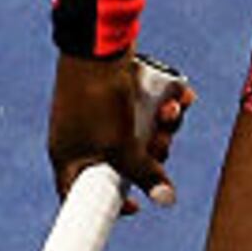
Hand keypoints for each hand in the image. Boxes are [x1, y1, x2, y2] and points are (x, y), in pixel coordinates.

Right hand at [48, 53, 192, 210]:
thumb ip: (144, 173)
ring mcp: (99, 115)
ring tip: (172, 111)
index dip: (108, 203)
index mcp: (69, 157)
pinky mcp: (116, 94)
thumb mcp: (122, 145)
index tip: (133, 206)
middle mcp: (82, 138)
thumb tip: (166, 199)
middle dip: (151, 153)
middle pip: (124, 163)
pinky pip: (144, 110)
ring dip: (163, 127)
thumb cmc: (98, 101)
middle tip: (161, 142)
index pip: (82, 195)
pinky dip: (164, 106)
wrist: (97, 44)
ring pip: (140, 135)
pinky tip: (181, 98)